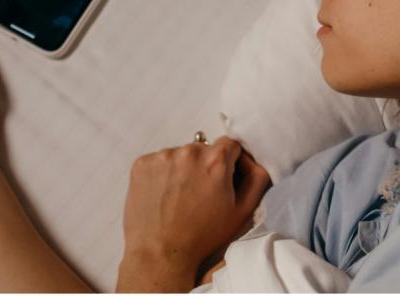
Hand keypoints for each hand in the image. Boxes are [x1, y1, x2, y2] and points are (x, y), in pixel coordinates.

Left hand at [121, 136, 270, 276]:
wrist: (161, 254)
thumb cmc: (203, 236)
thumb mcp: (242, 212)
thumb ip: (256, 178)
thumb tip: (251, 160)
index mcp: (216, 160)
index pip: (230, 144)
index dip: (230, 162)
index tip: (222, 180)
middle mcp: (189, 152)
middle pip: (204, 149)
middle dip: (205, 166)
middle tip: (199, 194)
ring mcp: (162, 156)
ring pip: (180, 154)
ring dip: (183, 169)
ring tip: (179, 197)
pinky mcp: (142, 163)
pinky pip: (158, 161)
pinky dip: (162, 173)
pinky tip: (163, 195)